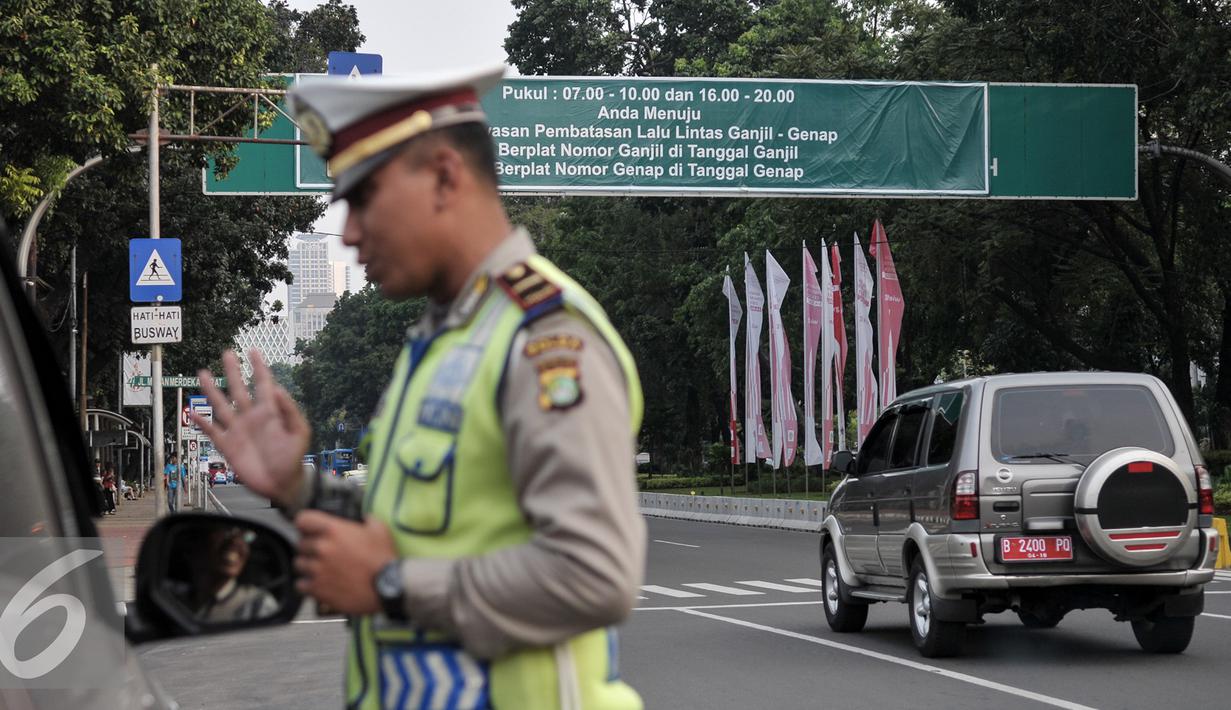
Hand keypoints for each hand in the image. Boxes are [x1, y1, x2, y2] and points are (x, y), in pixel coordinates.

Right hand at [193, 349, 309, 505]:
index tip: (253, 351)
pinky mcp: (228, 446)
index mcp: (270, 412)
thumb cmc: (294, 458)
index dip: (259, 367)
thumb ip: (291, 411)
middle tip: (227, 353)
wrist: (281, 483)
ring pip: (222, 406)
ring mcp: (238, 430)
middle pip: (239, 389)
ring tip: (203, 374)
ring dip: (212, 391)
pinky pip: (212, 431)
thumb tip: (278, 389)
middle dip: (233, 371)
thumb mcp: (300, 433)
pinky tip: (194, 412)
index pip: (263, 384)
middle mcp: (251, 417)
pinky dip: (202, 423)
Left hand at [293, 511, 395, 614]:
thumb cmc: (384, 559)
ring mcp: (317, 569)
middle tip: (322, 552)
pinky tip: (319, 583)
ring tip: (320, 569)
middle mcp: (322, 548)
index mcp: (334, 530)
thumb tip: (363, 517)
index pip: (303, 520)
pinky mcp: (317, 589)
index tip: (308, 528)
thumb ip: (367, 519)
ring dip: (307, 565)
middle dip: (310, 547)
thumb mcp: (380, 529)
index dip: (306, 524)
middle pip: (300, 543)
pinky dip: (307, 584)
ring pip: (299, 564)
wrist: (388, 586)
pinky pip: (300, 584)